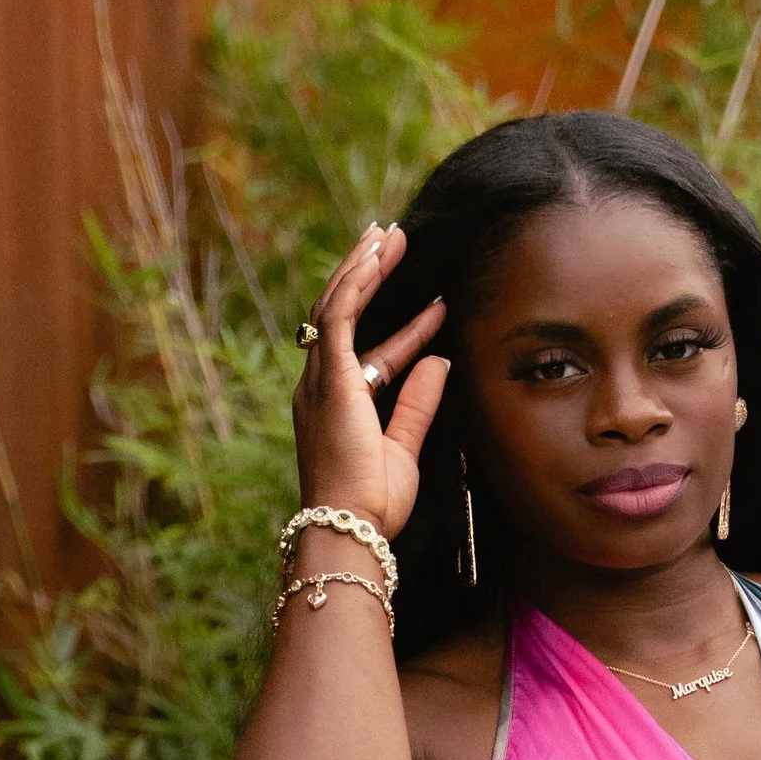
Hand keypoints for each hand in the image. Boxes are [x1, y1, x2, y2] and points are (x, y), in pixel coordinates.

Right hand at [292, 220, 449, 535]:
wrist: (349, 525)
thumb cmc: (373, 503)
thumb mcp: (404, 448)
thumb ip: (418, 404)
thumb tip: (440, 362)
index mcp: (337, 406)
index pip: (371, 354)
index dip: (405, 330)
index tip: (438, 307)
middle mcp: (321, 386)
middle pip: (340, 316)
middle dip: (365, 276)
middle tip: (388, 240)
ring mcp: (320, 379)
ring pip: (335, 305)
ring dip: (361, 267)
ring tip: (384, 234)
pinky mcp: (329, 376)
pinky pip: (339, 315)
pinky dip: (357, 282)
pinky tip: (376, 256)